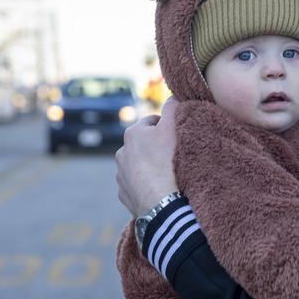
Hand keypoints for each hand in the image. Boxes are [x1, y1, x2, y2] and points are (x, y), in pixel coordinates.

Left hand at [115, 98, 180, 216]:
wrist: (161, 202)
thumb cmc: (167, 162)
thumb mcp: (173, 127)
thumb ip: (173, 107)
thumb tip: (172, 96)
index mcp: (132, 133)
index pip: (152, 121)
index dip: (167, 126)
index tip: (177, 136)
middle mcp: (121, 152)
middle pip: (144, 144)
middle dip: (156, 147)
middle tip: (174, 155)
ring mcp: (121, 175)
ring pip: (138, 164)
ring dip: (149, 166)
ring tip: (166, 174)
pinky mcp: (124, 193)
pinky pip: (136, 184)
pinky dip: (146, 184)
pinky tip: (159, 188)